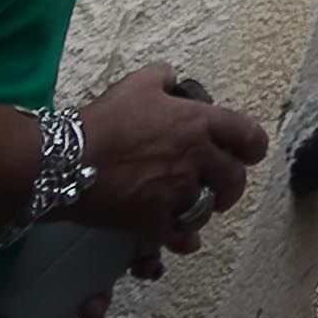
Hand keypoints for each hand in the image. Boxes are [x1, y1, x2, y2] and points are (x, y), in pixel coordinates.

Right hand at [71, 65, 265, 242]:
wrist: (65, 160)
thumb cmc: (102, 121)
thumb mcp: (138, 84)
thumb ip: (163, 78)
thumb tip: (171, 79)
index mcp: (200, 124)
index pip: (250, 137)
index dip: (252, 148)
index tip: (248, 154)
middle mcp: (196, 158)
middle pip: (235, 180)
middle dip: (229, 188)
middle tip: (218, 190)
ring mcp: (176, 192)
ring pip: (206, 211)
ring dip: (200, 214)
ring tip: (189, 212)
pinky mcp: (153, 221)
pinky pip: (171, 236)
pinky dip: (168, 239)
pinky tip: (163, 237)